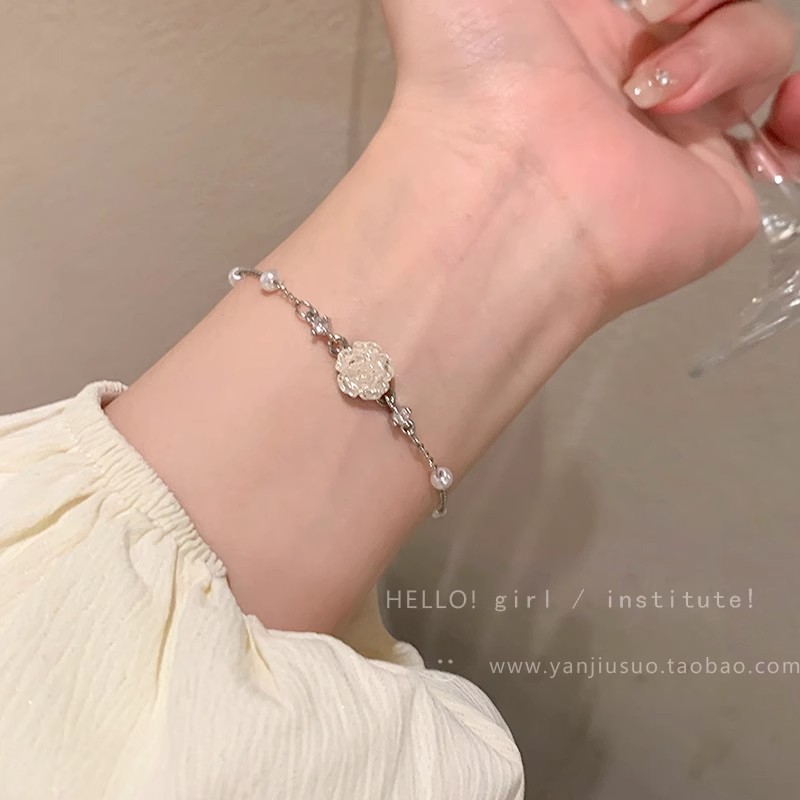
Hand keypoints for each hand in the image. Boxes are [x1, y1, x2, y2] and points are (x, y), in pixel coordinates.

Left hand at [381, 0, 799, 317]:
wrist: (503, 185)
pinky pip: (789, 126)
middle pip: (715, 5)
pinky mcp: (718, 189)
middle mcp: (636, 76)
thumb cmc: (473, 68)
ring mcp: (682, 132)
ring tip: (652, 94)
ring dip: (728, 42)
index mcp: (581, 24)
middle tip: (653, 12)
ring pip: (762, 43)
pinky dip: (795, 106)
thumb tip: (589, 2)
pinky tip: (774, 103)